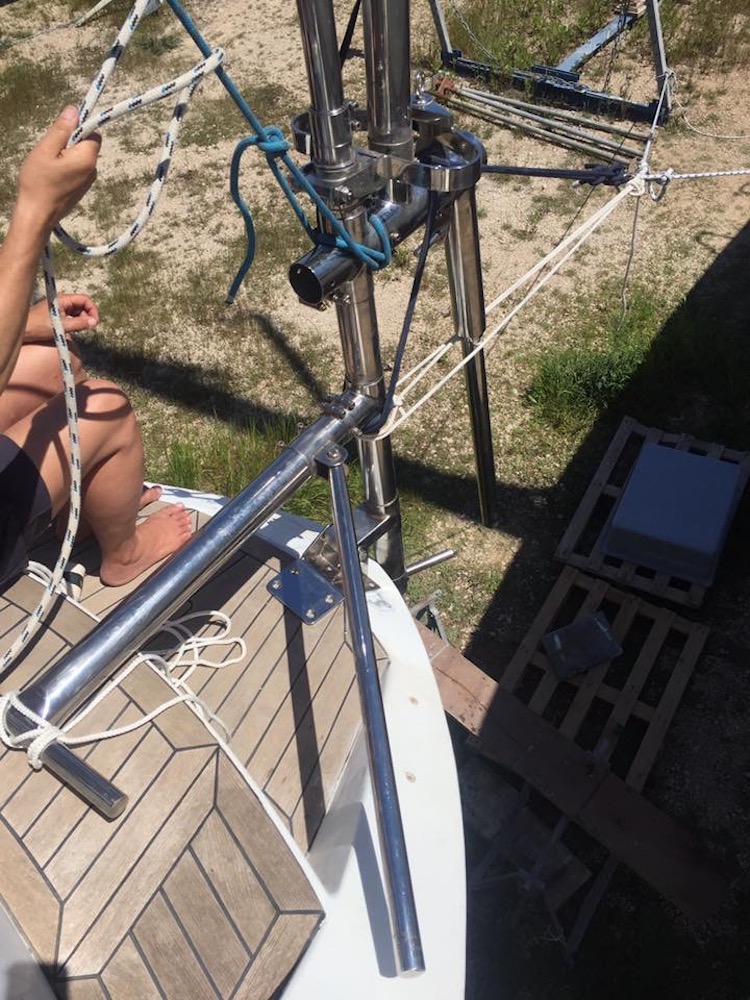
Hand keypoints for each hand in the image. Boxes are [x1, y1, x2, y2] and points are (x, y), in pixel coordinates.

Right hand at [14, 107, 100, 236]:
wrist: (37, 215)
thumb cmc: (38, 182)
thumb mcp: (46, 150)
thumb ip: (61, 130)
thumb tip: (74, 110)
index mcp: (88, 158)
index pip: (93, 133)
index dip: (78, 129)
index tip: (60, 135)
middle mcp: (93, 170)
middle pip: (87, 144)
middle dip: (70, 142)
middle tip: (50, 152)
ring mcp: (89, 181)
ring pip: (80, 156)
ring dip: (66, 155)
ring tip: (49, 166)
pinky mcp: (82, 188)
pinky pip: (77, 168)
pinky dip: (66, 166)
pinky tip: (52, 175)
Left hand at [24, 294, 98, 342]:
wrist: (22, 330)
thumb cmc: (38, 327)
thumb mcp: (61, 327)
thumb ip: (79, 324)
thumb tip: (94, 322)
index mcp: (63, 300)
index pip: (85, 299)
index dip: (92, 310)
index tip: (94, 323)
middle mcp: (61, 301)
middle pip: (82, 305)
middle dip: (88, 316)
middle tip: (88, 329)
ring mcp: (59, 308)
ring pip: (77, 312)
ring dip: (82, 320)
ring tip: (79, 330)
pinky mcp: (56, 315)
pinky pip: (71, 316)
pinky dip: (75, 323)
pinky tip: (72, 331)